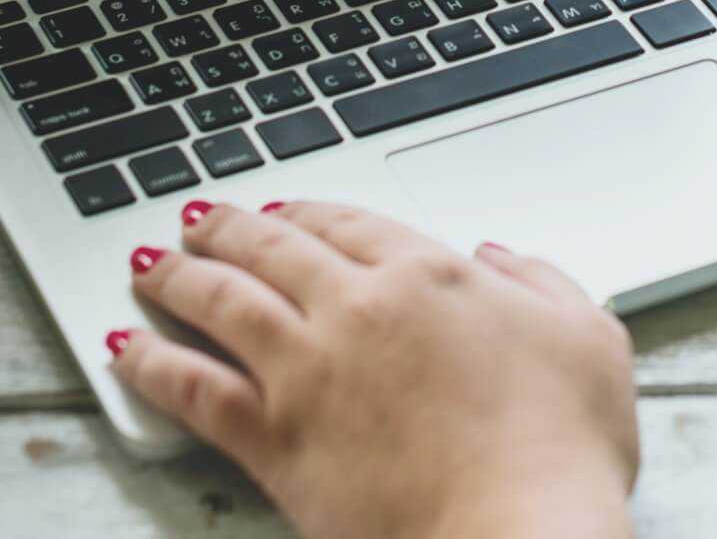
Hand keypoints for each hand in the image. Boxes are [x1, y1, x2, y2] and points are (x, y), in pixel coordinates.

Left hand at [111, 203, 638, 538]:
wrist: (521, 536)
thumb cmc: (562, 444)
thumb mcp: (589, 336)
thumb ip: (543, 280)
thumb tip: (499, 255)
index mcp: (430, 274)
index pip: (348, 222)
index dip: (305, 211)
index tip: (281, 210)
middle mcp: (360, 307)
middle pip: (273, 249)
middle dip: (228, 229)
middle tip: (198, 219)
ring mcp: (311, 372)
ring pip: (225, 303)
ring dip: (180, 277)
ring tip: (149, 263)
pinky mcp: (278, 441)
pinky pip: (196, 390)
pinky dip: (154, 364)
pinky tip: (127, 348)